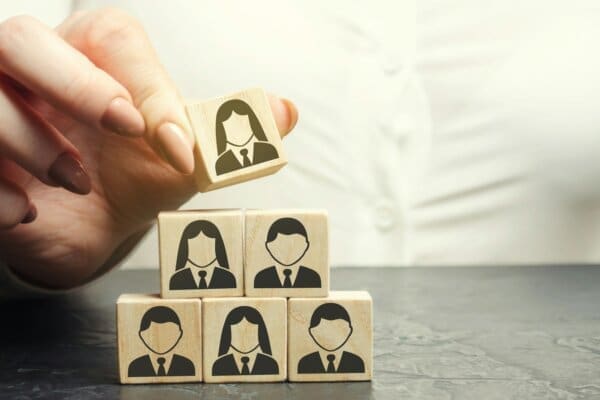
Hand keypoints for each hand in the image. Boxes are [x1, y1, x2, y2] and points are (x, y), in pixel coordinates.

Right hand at [0, 9, 297, 287]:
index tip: (179, 146)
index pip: (114, 42)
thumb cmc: (134, 172)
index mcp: (94, 52)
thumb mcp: (182, 157)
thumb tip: (285, 112)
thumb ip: (225, 135)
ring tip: (76, 181)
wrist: (88, 218)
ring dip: (33, 142)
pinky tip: (28, 213)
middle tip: (120, 128)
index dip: (148, 88)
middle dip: (72, 84)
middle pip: (21, 38)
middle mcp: (35, 67)